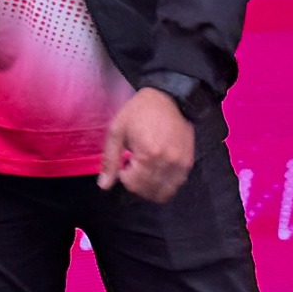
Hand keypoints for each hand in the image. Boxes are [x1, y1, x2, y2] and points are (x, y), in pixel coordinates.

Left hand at [100, 86, 194, 201]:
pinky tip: (156, 169)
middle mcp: (167, 163)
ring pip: (163, 193)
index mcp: (148, 154)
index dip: (124, 176)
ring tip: (144, 168)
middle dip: (136, 183)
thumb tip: (104, 186)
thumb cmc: (139, 112)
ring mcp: (181, 164)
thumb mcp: (117, 131)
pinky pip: (175, 185)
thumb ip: (110, 160)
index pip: (133, 184)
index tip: (124, 162)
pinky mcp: (188, 163)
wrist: (170, 98)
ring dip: (150, 187)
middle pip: (148, 191)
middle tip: (133, 166)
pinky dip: (163, 184)